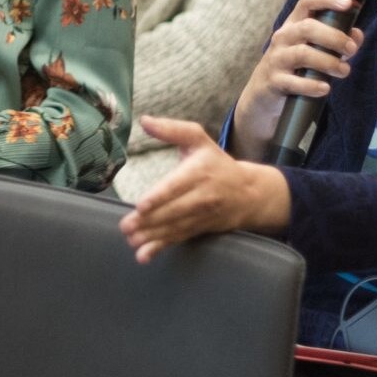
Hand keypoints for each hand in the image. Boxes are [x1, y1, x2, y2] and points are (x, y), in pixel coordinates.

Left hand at [119, 117, 291, 259]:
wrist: (249, 193)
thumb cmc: (216, 163)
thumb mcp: (198, 140)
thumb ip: (172, 129)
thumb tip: (145, 120)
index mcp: (198, 172)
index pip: (177, 186)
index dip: (159, 197)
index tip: (142, 205)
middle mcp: (201, 196)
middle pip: (173, 211)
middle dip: (149, 221)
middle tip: (127, 226)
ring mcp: (200, 216)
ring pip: (174, 227)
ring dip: (151, 236)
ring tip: (132, 241)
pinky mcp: (199, 229)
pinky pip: (178, 239)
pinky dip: (161, 248)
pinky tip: (144, 255)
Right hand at [230, 0, 363, 154]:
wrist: (263, 94)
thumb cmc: (294, 67)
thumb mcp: (313, 49)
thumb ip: (336, 41)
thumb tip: (357, 35)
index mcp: (294, 24)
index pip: (307, 1)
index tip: (348, 3)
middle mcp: (283, 37)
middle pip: (308, 28)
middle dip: (334, 37)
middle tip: (351, 49)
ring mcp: (277, 59)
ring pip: (303, 54)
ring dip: (328, 62)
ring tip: (344, 71)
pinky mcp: (275, 81)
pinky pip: (294, 82)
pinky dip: (312, 85)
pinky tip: (325, 88)